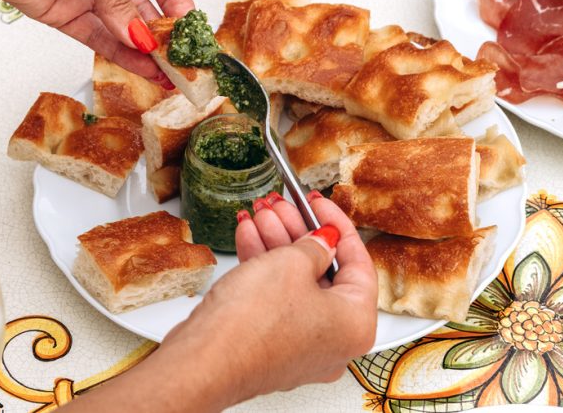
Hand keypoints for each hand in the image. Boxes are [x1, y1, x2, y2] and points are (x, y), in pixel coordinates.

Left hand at [0, 0, 192, 83]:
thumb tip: (138, 34)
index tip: (190, 22)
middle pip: (140, 7)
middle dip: (161, 32)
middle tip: (179, 54)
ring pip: (120, 28)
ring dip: (142, 50)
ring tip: (165, 68)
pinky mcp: (60, 14)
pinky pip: (95, 38)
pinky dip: (117, 52)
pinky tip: (137, 62)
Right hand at [159, 191, 377, 405]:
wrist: (205, 360)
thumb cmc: (252, 324)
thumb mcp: (292, 263)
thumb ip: (315, 245)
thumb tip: (324, 241)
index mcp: (356, 323)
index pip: (358, 261)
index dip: (336, 223)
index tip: (318, 202)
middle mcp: (335, 341)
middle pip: (324, 271)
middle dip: (298, 231)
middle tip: (283, 206)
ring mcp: (303, 347)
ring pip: (296, 284)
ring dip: (276, 244)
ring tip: (259, 214)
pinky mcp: (273, 347)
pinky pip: (276, 300)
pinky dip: (264, 268)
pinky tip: (248, 237)